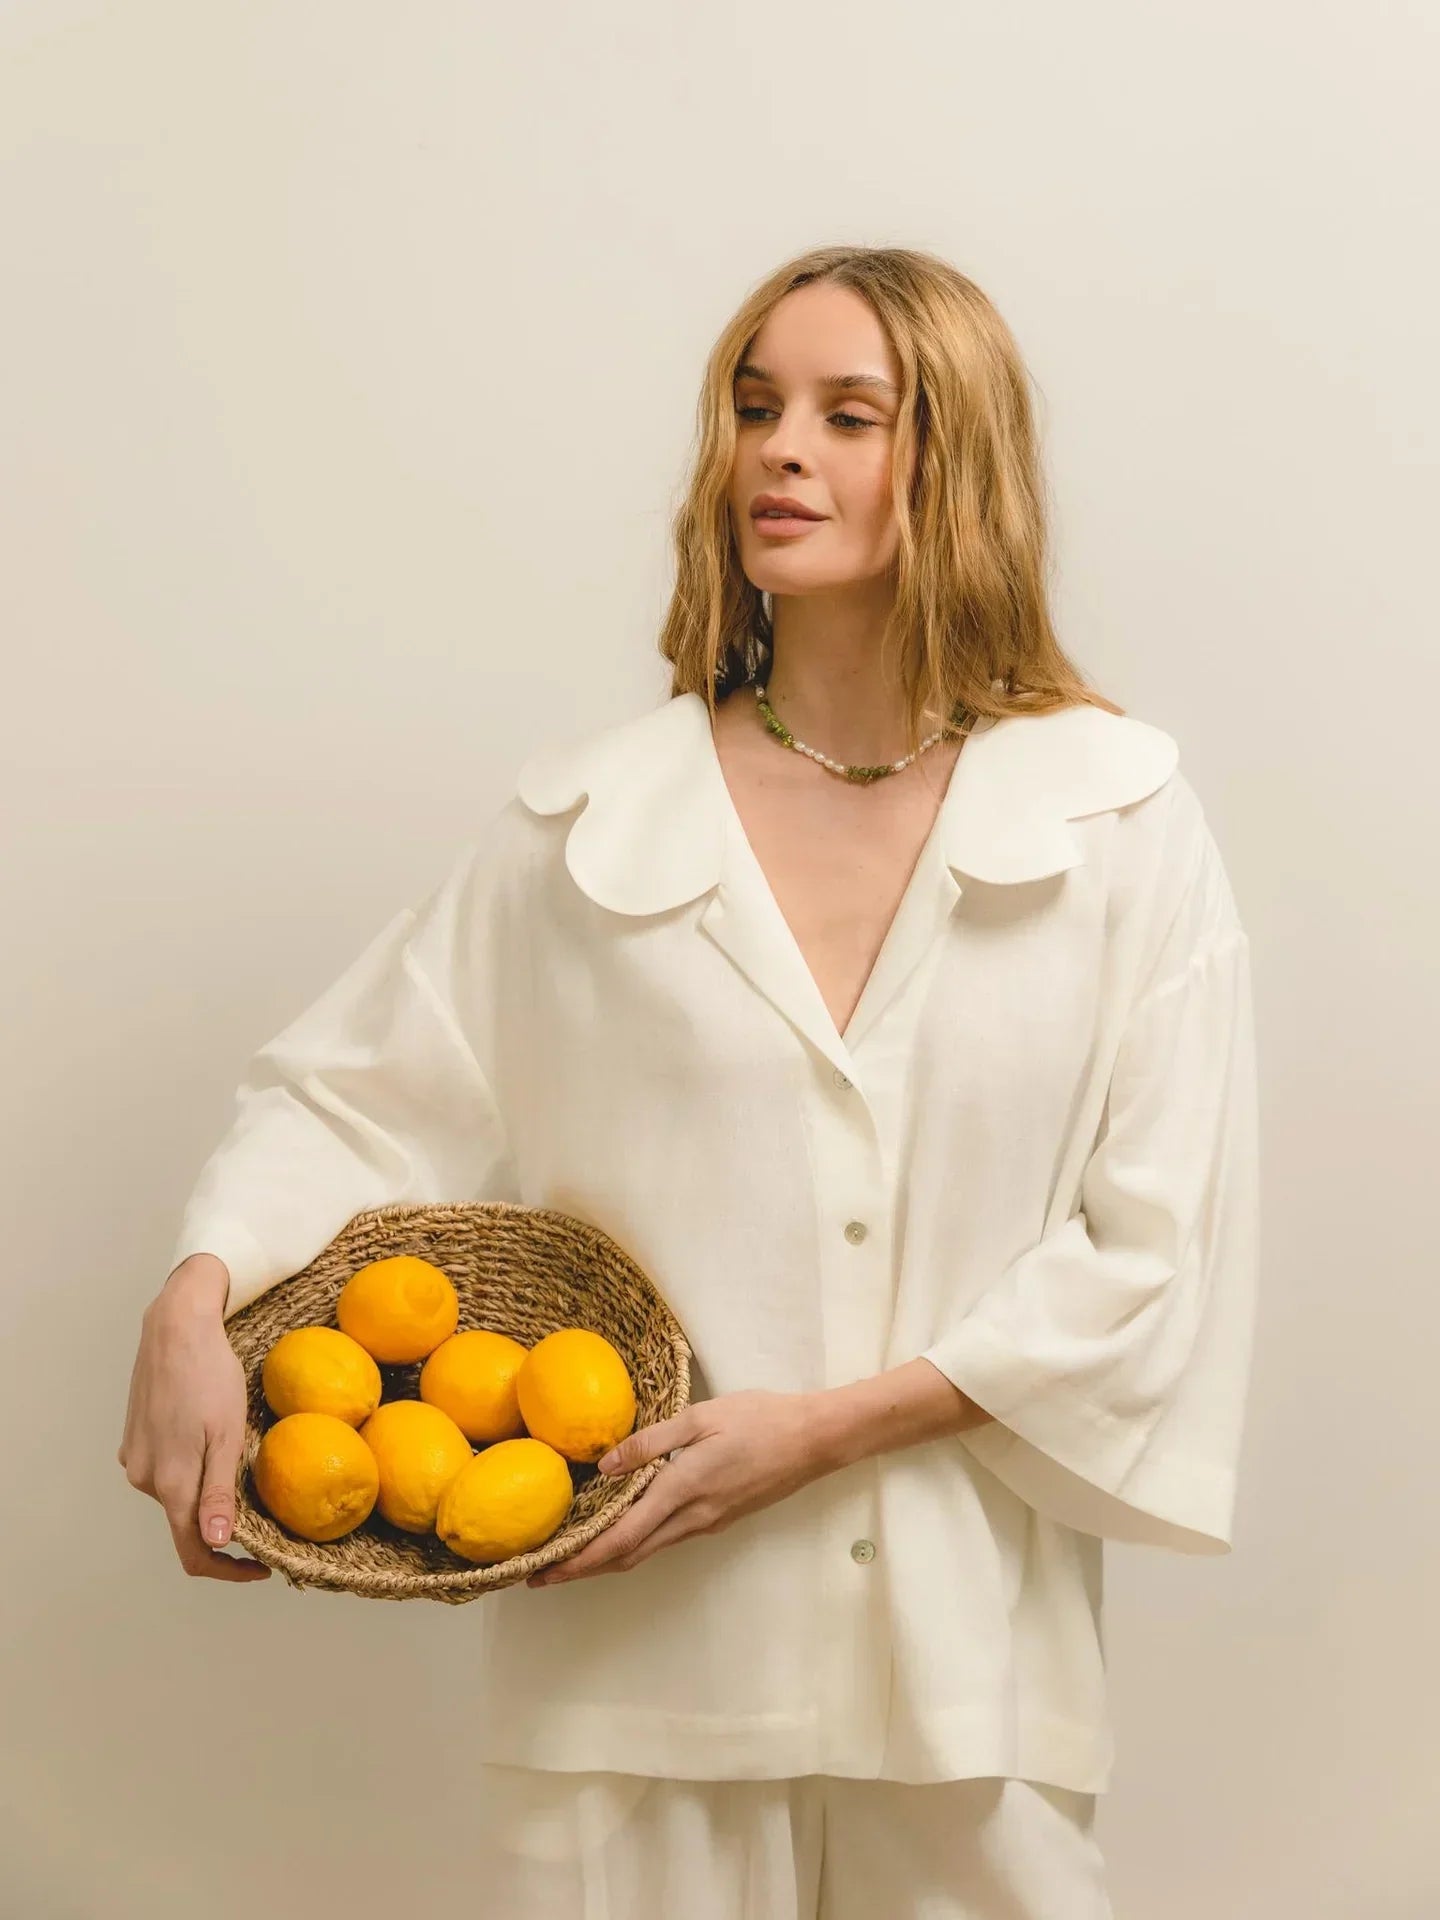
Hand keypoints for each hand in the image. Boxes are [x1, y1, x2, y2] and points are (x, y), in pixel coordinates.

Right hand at [117, 1257, 271, 1582]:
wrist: (176, 1327)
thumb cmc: (209, 1376)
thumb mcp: (226, 1435)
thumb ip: (218, 1494)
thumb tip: (215, 1544)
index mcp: (169, 1482)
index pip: (193, 1550)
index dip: (226, 1569)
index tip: (259, 1567)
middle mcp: (144, 1478)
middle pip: (185, 1522)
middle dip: (220, 1525)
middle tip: (259, 1503)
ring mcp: (134, 1459)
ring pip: (175, 1494)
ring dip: (204, 1490)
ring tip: (234, 1456)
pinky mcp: (134, 1440)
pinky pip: (164, 1470)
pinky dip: (188, 1468)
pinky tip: (207, 1438)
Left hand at [526, 1389, 826, 1585]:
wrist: (812, 1439)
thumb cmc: (758, 1419)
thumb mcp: (700, 1417)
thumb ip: (650, 1442)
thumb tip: (604, 1466)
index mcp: (682, 1490)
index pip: (620, 1539)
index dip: (578, 1562)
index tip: (543, 1573)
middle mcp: (692, 1518)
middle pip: (627, 1556)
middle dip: (583, 1569)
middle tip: (542, 1573)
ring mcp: (706, 1523)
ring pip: (646, 1550)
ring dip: (607, 1558)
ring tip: (572, 1553)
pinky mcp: (717, 1519)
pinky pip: (665, 1539)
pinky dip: (634, 1542)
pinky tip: (619, 1529)